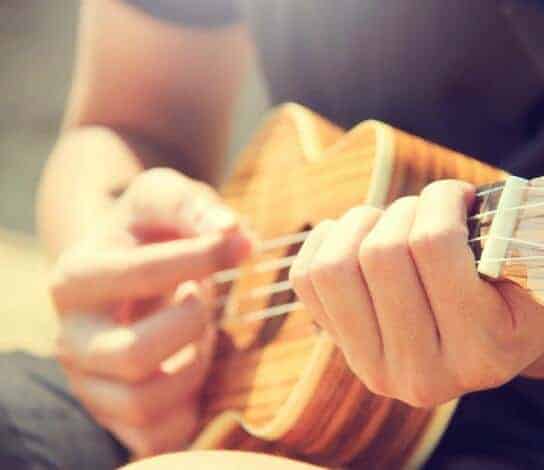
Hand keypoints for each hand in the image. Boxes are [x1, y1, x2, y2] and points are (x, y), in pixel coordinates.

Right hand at [50, 168, 252, 456]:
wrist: (128, 267)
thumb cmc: (150, 232)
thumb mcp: (165, 198)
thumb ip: (196, 207)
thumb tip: (236, 236)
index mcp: (75, 279)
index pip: (139, 275)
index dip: (201, 258)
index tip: (237, 245)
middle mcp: (70, 339)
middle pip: (132, 354)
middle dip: (190, 324)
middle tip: (202, 299)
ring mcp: (90, 385)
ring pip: (145, 403)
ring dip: (192, 366)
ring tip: (197, 332)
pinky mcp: (116, 418)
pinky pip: (158, 436)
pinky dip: (189, 406)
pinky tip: (191, 366)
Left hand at [290, 180, 543, 406]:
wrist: (496, 337)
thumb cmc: (518, 287)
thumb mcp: (538, 264)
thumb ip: (509, 231)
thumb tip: (454, 194)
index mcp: (482, 354)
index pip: (434, 246)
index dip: (442, 198)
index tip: (459, 193)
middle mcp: (424, 375)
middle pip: (381, 254)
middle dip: (406, 209)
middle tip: (430, 208)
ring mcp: (375, 368)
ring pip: (334, 268)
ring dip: (362, 224)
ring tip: (393, 221)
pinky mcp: (342, 350)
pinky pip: (306, 278)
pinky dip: (328, 239)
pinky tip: (360, 234)